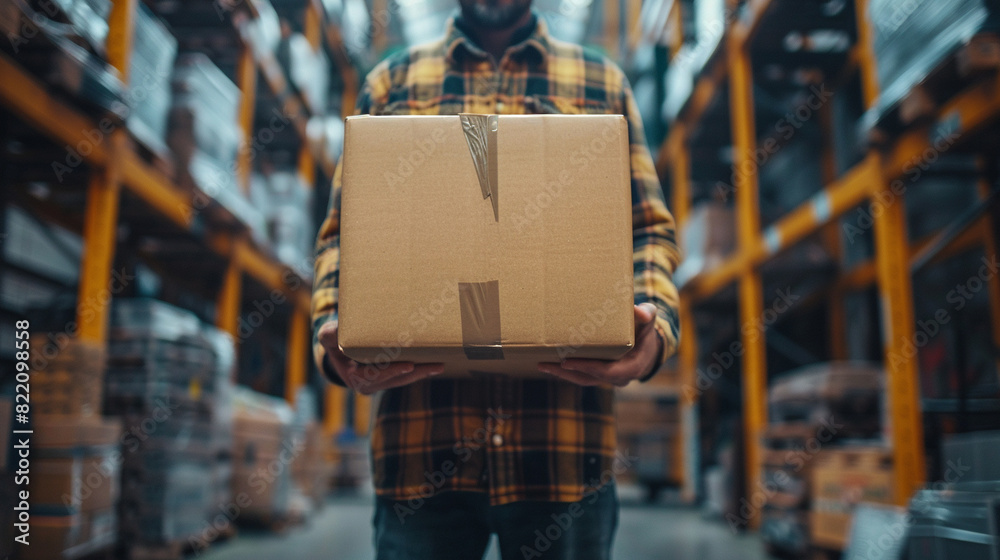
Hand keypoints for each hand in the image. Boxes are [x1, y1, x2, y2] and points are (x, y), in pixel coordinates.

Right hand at [317, 321, 444, 394]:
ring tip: (440, 365)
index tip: (408, 366)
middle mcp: (369, 385)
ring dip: (422, 373)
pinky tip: (433, 365)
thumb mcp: (328, 337)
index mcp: (355, 378)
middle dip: (416, 373)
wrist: (337, 351)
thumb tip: (334, 332)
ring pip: (404, 379)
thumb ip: (329, 335)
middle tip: (435, 366)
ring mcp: (380, 383)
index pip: (377, 377)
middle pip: (396, 379)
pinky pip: (405, 376)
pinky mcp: (388, 379)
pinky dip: (419, 370)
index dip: (393, 371)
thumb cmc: (334, 342)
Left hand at [537, 303, 662, 386]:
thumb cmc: (646, 331)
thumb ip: (646, 316)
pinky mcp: (601, 376)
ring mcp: (609, 379)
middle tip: (545, 363)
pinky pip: (583, 376)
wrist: (649, 347)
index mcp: (632, 367)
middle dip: (566, 372)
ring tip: (542, 364)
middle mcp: (619, 378)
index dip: (587, 367)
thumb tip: (640, 310)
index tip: (566, 361)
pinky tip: (551, 363)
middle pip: (589, 378)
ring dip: (562, 374)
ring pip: (583, 379)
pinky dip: (567, 371)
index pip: (606, 372)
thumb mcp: (648, 322)